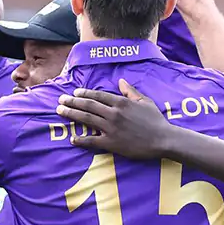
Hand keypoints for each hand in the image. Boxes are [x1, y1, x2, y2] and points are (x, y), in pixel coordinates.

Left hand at [56, 80, 173, 160]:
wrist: (163, 139)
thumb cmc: (155, 120)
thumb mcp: (145, 101)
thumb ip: (130, 91)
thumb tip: (120, 81)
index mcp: (121, 102)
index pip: (98, 96)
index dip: (84, 93)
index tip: (74, 93)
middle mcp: (113, 113)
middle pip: (88, 106)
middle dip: (72, 102)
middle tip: (60, 101)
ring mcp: (111, 128)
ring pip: (87, 120)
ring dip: (72, 115)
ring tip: (60, 112)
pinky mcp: (112, 143)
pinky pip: (93, 141)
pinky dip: (81, 140)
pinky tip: (73, 138)